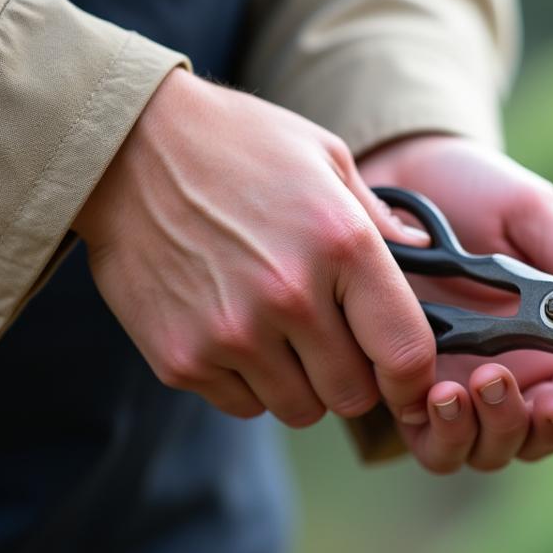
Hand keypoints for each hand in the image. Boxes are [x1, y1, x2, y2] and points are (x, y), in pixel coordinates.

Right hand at [73, 69, 436, 427]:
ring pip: (299, 409)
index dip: (415, 378)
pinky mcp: (181, 359)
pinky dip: (248, 382)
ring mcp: (232, 335)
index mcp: (342, 245)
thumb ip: (380, 218)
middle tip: (333, 339)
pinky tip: (234, 328)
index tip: (407, 376)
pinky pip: (242, 404)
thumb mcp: (325, 157)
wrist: (125, 146)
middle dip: (353, 375)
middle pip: (353, 396)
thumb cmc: (237, 144)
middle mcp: (290, 298)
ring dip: (301, 383)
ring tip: (280, 330)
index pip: (406, 354)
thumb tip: (427, 255)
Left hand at [358, 134, 552, 471]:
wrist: (388, 178)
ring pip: (497, 450)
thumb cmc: (470, 193)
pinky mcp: (410, 399)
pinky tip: (443, 394)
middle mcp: (517, 378)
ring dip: (502, 427)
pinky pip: (435, 446)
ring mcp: (463, 393)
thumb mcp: (529, 215)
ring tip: (490, 380)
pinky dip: (446, 433)